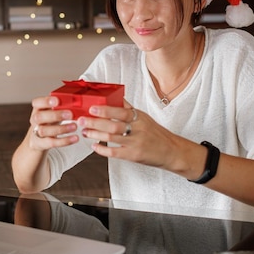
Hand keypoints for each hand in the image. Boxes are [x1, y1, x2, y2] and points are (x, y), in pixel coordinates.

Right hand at [27, 96, 78, 149]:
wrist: (38, 140)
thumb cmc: (50, 121)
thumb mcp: (53, 112)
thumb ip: (61, 106)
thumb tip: (79, 101)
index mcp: (38, 109)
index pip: (37, 102)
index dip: (45, 101)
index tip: (57, 101)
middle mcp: (35, 120)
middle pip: (40, 117)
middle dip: (55, 115)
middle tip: (70, 114)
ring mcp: (36, 132)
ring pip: (44, 131)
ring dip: (61, 129)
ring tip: (74, 126)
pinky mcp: (41, 144)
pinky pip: (52, 142)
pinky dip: (64, 141)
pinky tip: (75, 138)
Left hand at [77, 101, 194, 170]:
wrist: (172, 151)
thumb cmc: (156, 133)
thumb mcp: (145, 118)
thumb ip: (129, 109)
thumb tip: (115, 97)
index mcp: (139, 117)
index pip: (121, 111)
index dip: (106, 109)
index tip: (92, 107)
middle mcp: (138, 129)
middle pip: (114, 124)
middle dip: (95, 122)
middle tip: (82, 120)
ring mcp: (136, 143)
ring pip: (112, 137)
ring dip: (95, 134)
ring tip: (85, 131)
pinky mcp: (134, 156)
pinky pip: (115, 152)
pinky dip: (103, 150)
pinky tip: (94, 146)